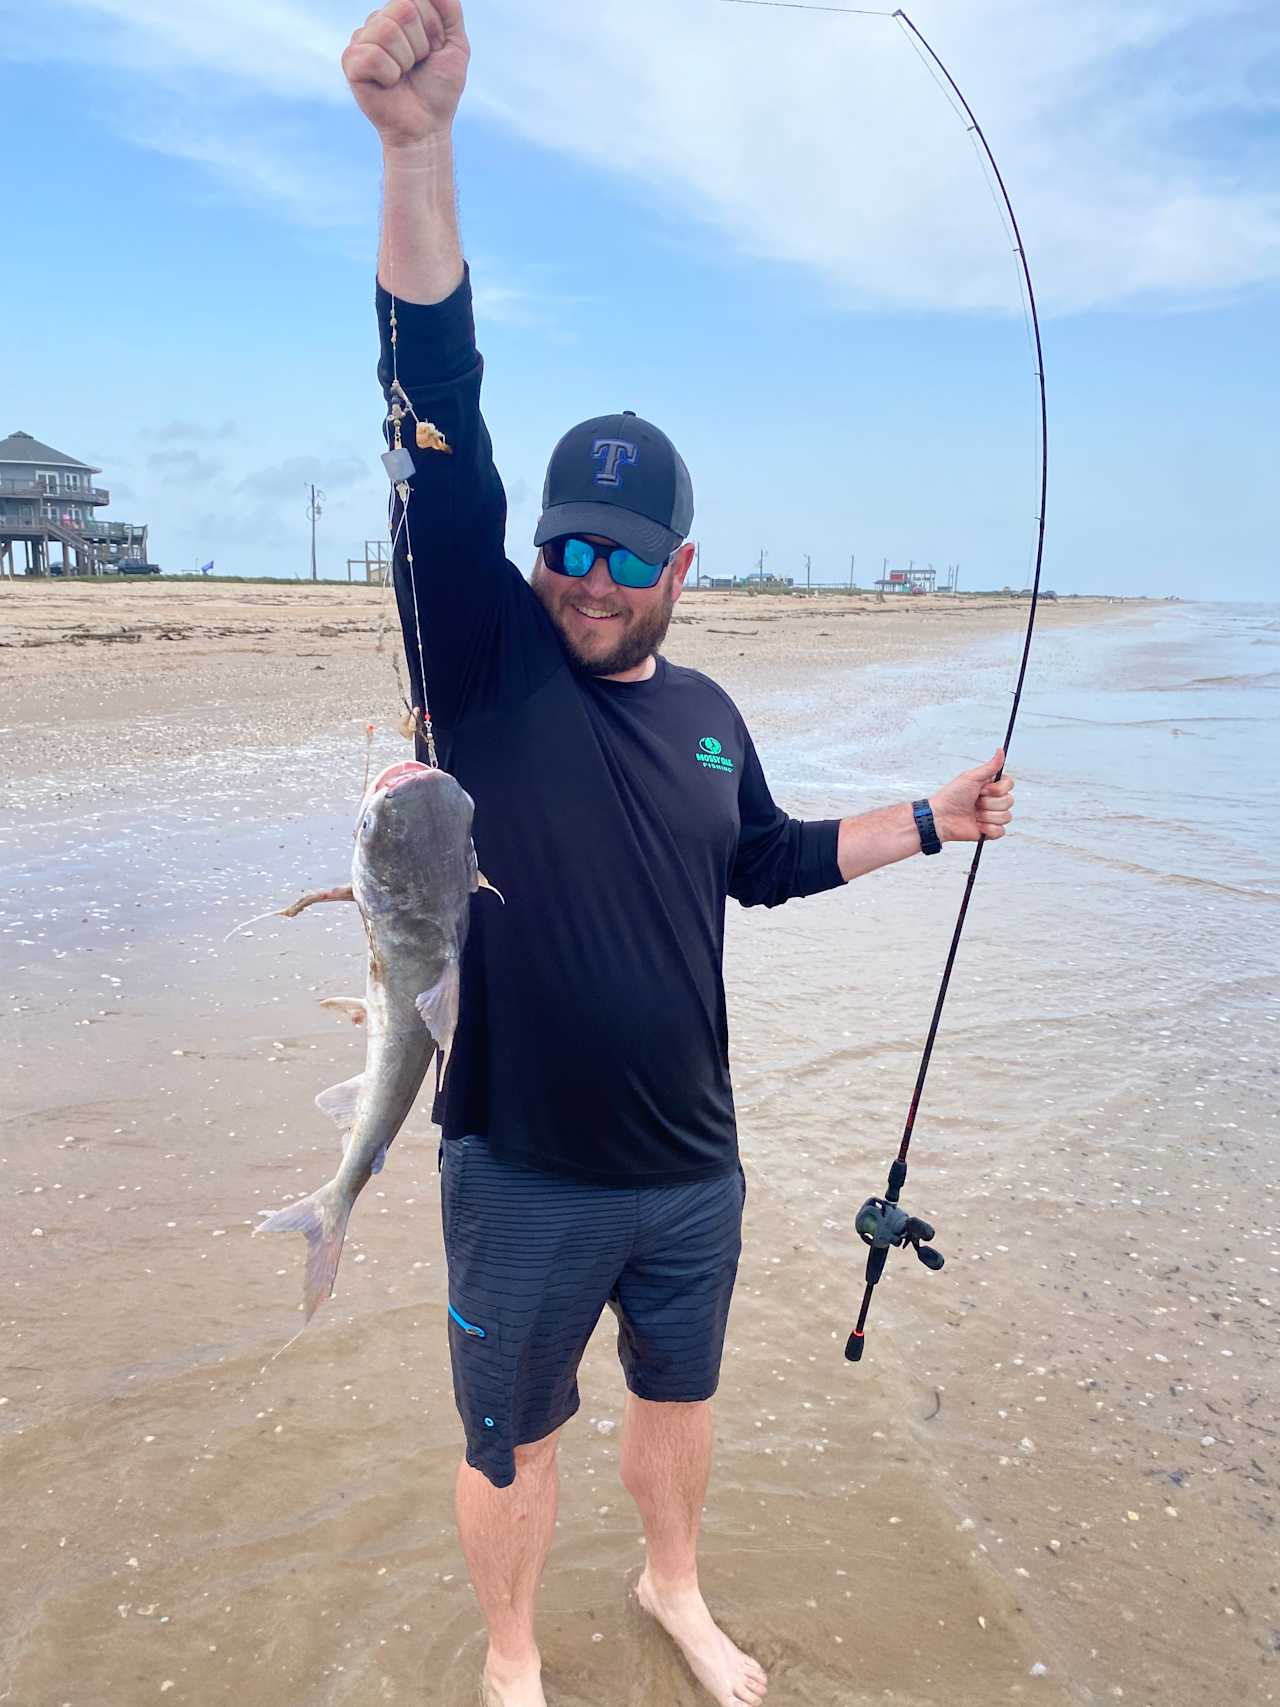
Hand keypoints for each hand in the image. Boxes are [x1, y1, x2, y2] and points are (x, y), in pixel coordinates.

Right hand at [342, 0, 469, 147]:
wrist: (426, 127)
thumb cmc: (439, 89)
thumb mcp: (456, 46)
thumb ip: (450, 10)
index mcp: (401, 13)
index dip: (433, 29)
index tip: (432, 51)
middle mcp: (379, 21)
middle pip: (403, 9)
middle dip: (420, 44)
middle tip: (417, 66)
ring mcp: (362, 39)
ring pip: (387, 31)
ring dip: (405, 61)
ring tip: (403, 76)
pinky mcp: (351, 61)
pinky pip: (373, 55)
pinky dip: (389, 75)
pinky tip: (388, 85)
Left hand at [929, 748, 1014, 842]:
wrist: (940, 818)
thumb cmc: (951, 796)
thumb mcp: (971, 777)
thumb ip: (990, 766)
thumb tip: (1001, 750)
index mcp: (990, 786)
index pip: (1009, 785)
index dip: (997, 789)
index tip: (982, 789)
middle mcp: (993, 800)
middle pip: (1009, 801)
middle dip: (988, 803)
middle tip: (974, 802)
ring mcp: (992, 816)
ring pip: (1006, 816)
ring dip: (986, 816)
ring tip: (973, 814)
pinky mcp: (990, 831)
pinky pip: (1000, 831)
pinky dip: (988, 829)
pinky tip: (977, 825)